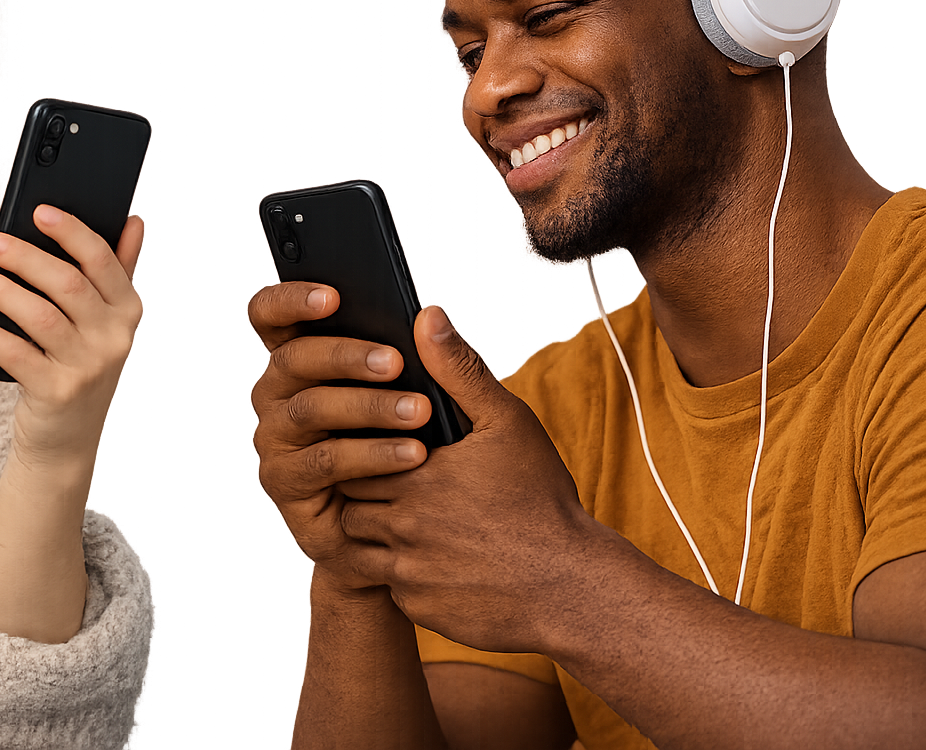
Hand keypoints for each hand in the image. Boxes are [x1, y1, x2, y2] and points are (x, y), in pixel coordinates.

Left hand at [0, 206, 142, 467]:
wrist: (67, 442)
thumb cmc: (80, 368)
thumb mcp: (106, 323)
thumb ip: (119, 271)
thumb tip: (134, 220)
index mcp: (128, 311)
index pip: (103, 260)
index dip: (72, 232)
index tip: (38, 211)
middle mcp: (115, 338)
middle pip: (67, 283)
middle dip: (23, 256)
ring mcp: (88, 368)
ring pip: (40, 315)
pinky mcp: (56, 393)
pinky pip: (14, 353)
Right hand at [249, 281, 433, 588]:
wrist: (399, 529)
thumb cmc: (400, 446)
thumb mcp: (421, 394)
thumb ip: (424, 356)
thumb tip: (432, 316)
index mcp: (300, 360)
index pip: (271, 318)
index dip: (290, 301)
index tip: (333, 296)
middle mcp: (278, 395)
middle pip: (293, 359)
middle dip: (346, 355)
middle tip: (396, 361)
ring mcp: (276, 439)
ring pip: (310, 410)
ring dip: (367, 406)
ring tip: (419, 411)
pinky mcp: (286, 483)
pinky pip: (324, 462)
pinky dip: (370, 455)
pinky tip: (410, 453)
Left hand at [334, 306, 600, 653]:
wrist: (573, 589)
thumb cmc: (541, 504)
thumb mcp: (507, 424)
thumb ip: (459, 370)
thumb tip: (427, 318)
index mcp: (415, 475)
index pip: (354, 456)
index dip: (367, 452)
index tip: (390, 451)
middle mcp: (402, 525)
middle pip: (353, 502)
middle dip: (369, 493)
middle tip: (404, 488)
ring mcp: (407, 573)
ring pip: (362, 547)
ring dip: (380, 536)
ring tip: (416, 523)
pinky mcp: (417, 609)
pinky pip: (390, 588)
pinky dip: (404, 575)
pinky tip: (436, 561)